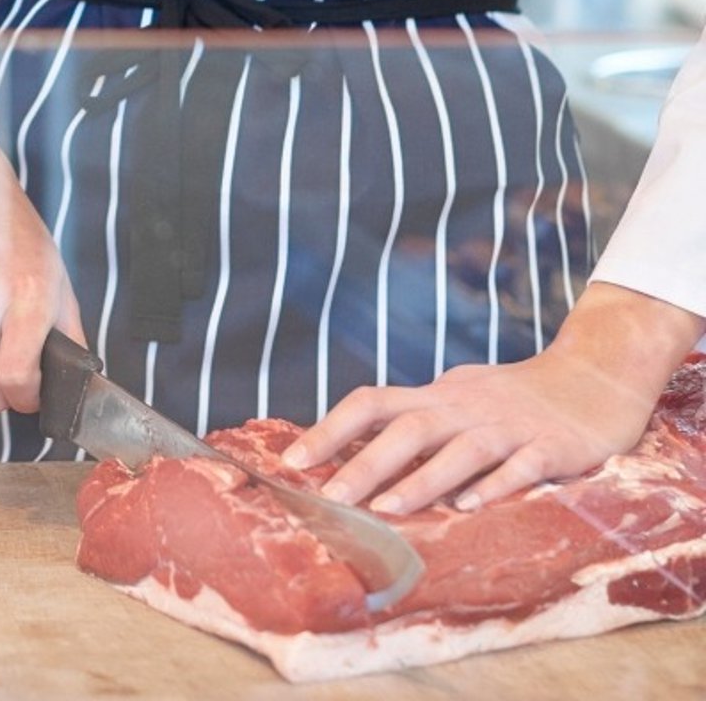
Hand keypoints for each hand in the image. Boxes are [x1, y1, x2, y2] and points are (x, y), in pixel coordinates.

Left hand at [284, 342, 658, 516]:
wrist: (593, 377)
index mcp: (435, 396)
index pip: (371, 403)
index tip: (292, 462)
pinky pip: (522, 466)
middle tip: (330, 498)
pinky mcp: (552, 447)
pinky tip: (472, 506)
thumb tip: (354, 447)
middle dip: (365, 464)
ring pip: (460, 450)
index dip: (330, 430)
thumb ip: (415, 419)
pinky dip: (497, 484)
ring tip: (385, 509)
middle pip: (407, 429)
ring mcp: (509, 426)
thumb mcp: (455, 399)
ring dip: (422, 480)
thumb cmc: (511, 397)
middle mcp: (465, 407)